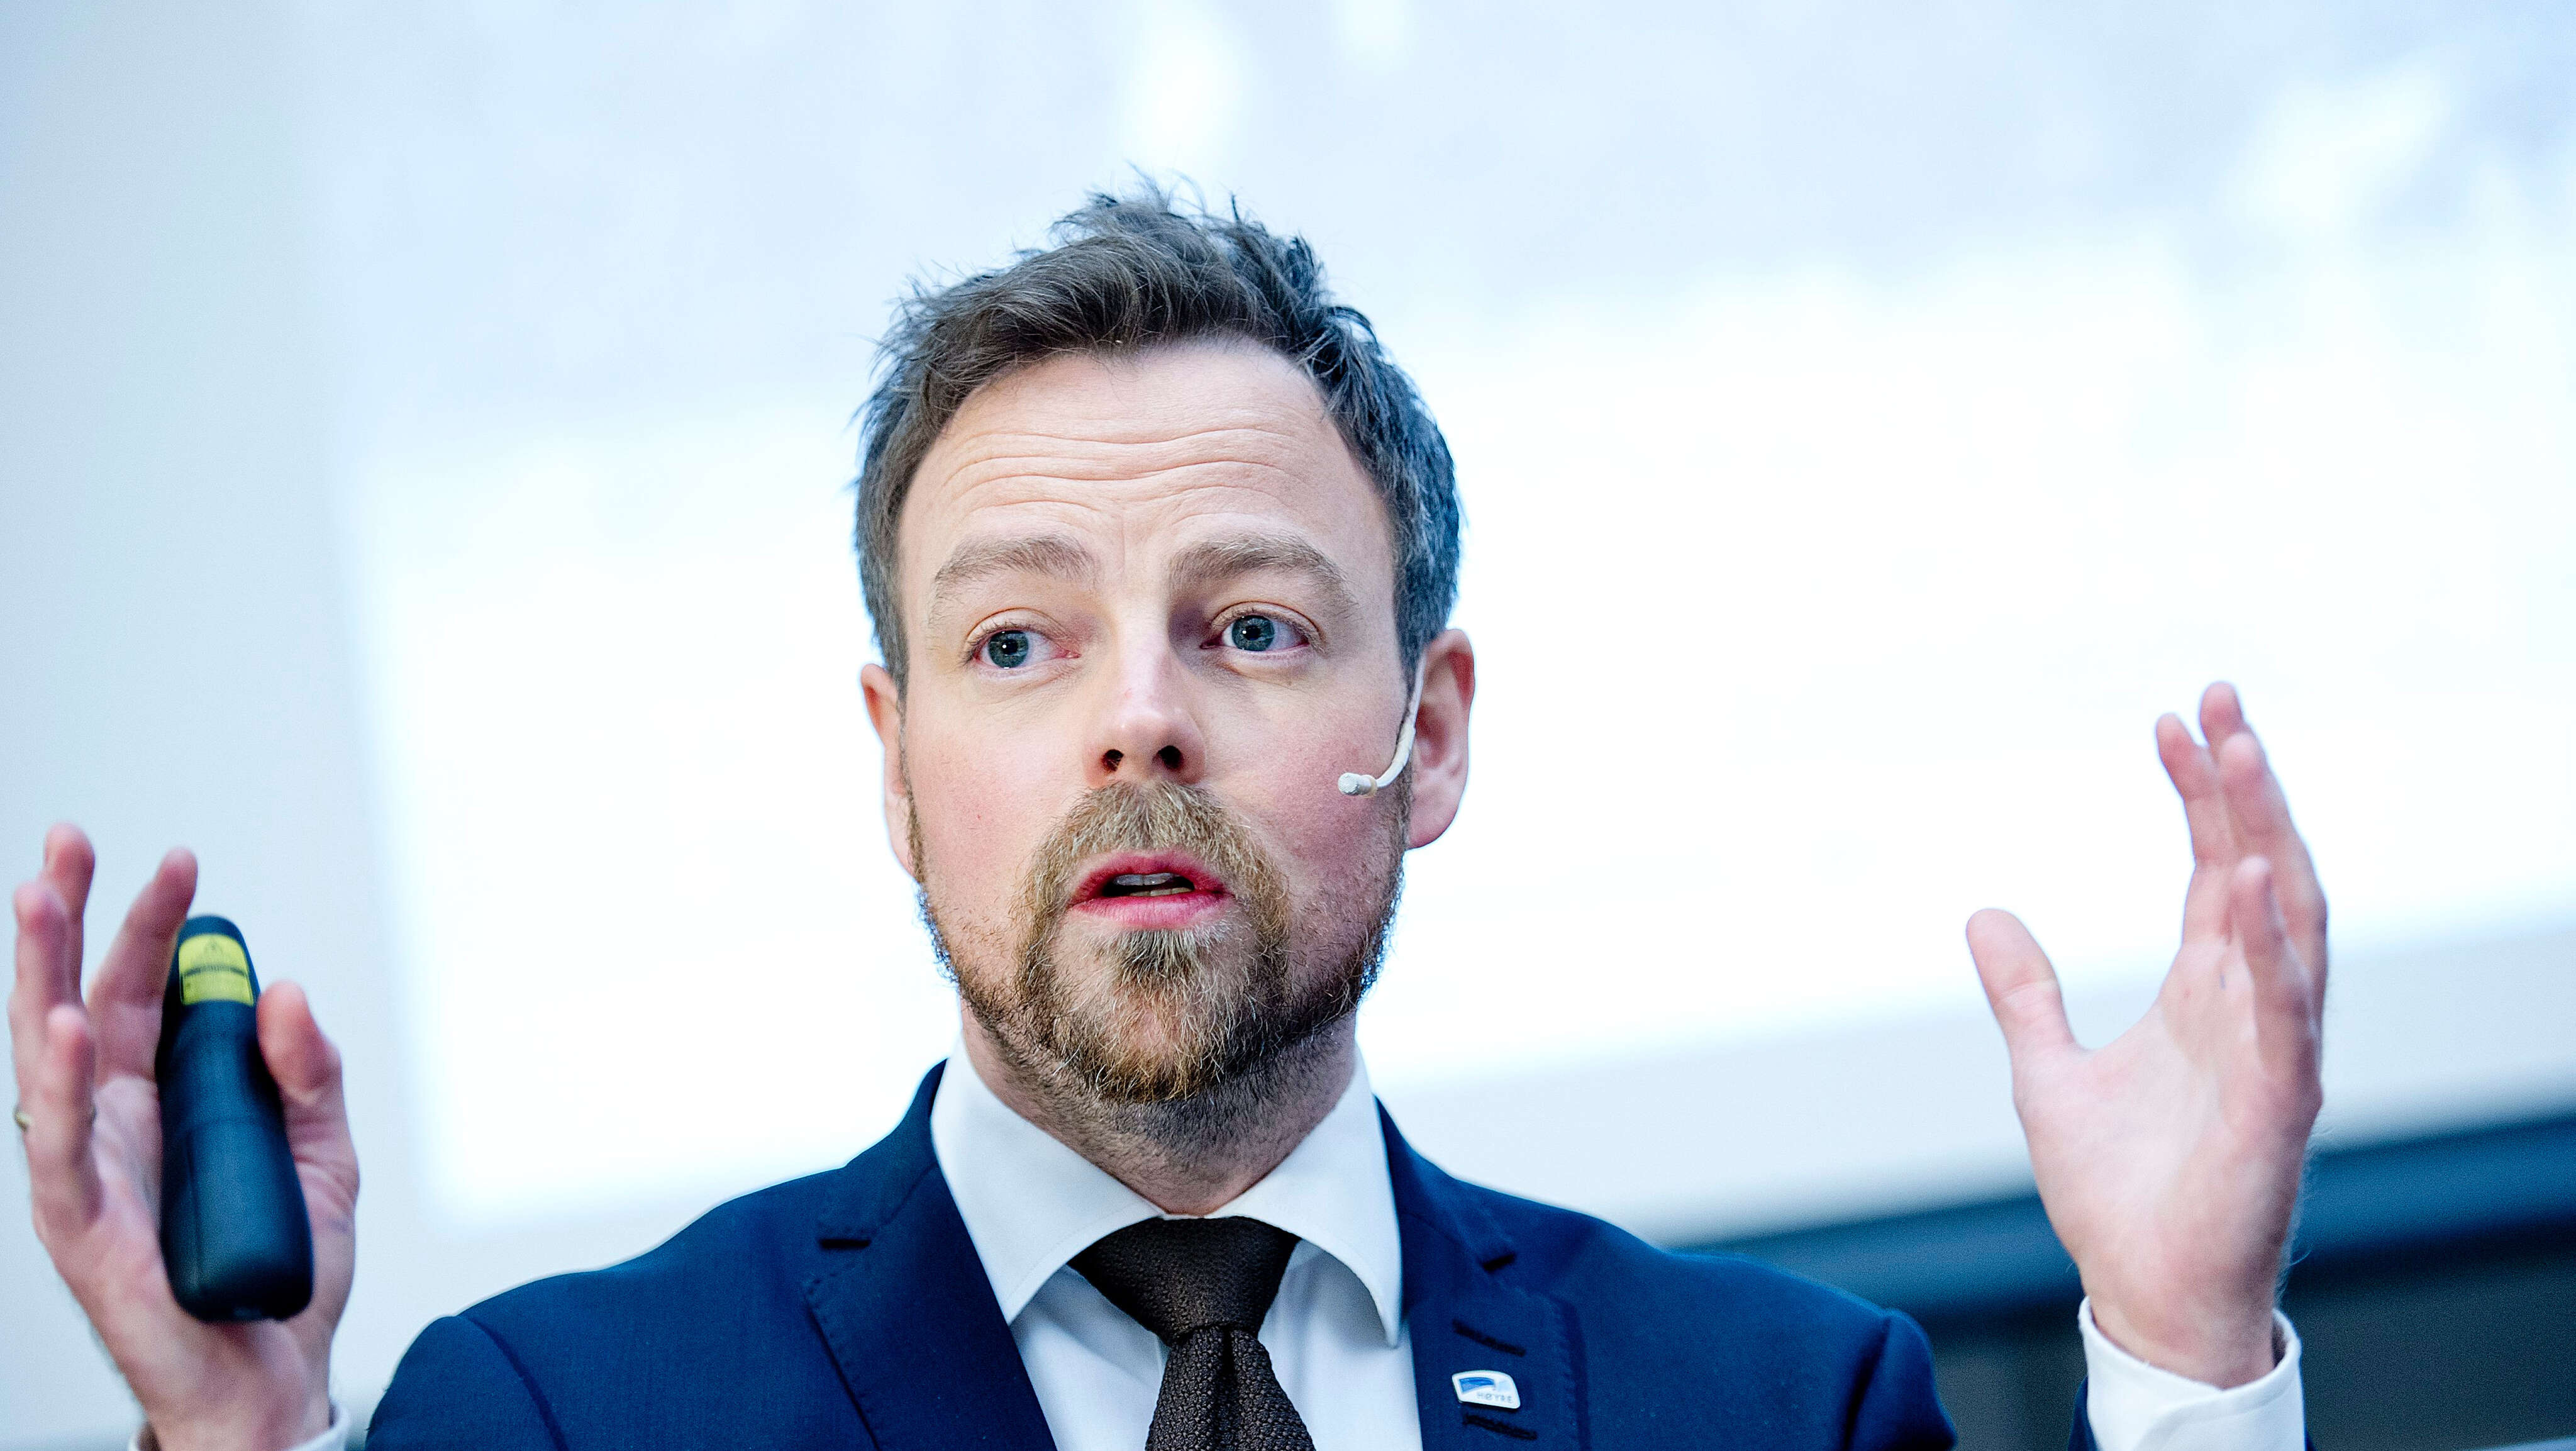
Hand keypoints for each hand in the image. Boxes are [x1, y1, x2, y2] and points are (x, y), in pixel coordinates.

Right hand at [10, 826, 356, 1450]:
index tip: (175, 860)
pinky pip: (62, 1151)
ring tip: (39, 898)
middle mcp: (110, 1128)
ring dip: (40, 975)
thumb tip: (286, 991)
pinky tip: (66, 1025)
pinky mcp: (85, 1229)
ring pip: (48, 1061)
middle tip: (65, 840)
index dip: (151, 925)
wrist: (275, 1379)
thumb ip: (309, 1072)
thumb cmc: (284, 1270)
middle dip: (66, 918)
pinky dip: (62, 1086)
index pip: (143, 993)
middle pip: (76, 1003)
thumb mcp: (325, 1153)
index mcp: (158, 1102)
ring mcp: (88, 1175)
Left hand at [1968, 684, 2325, 1387]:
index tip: (2173, 720)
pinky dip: (2271, 949)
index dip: (2200, 793)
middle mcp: (2251, 1005)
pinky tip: (2251, 884)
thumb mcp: (2046, 1070)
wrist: (2141, 1290)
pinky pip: (2284, 1014)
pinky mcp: (2276, 1104)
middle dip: (2244, 784)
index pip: (2212, 865)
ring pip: (2289, 921)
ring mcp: (2273, 1050)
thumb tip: (1984, 915)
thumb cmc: (2117, 1191)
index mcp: (2206, 992)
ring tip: (2243, 755)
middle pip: (2260, 868)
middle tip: (2218, 699)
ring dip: (2267, 836)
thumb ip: (2025, 993)